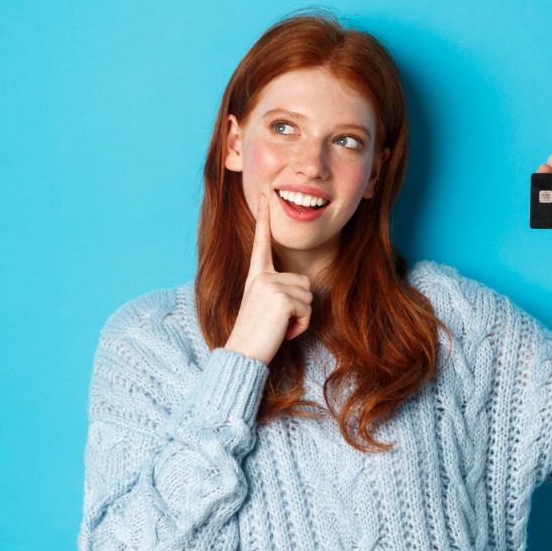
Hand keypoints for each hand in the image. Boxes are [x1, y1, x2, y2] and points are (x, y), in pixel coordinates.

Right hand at [223, 194, 313, 364]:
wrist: (243, 353)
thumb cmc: (255, 335)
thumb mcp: (264, 306)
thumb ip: (278, 291)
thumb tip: (304, 290)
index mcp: (256, 276)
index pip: (260, 243)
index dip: (263, 219)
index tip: (263, 197)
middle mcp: (262, 276)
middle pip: (304, 283)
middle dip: (299, 306)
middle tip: (278, 321)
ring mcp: (271, 286)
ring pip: (308, 298)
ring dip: (301, 318)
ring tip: (279, 327)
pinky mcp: (282, 299)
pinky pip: (308, 311)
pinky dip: (301, 326)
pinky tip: (284, 332)